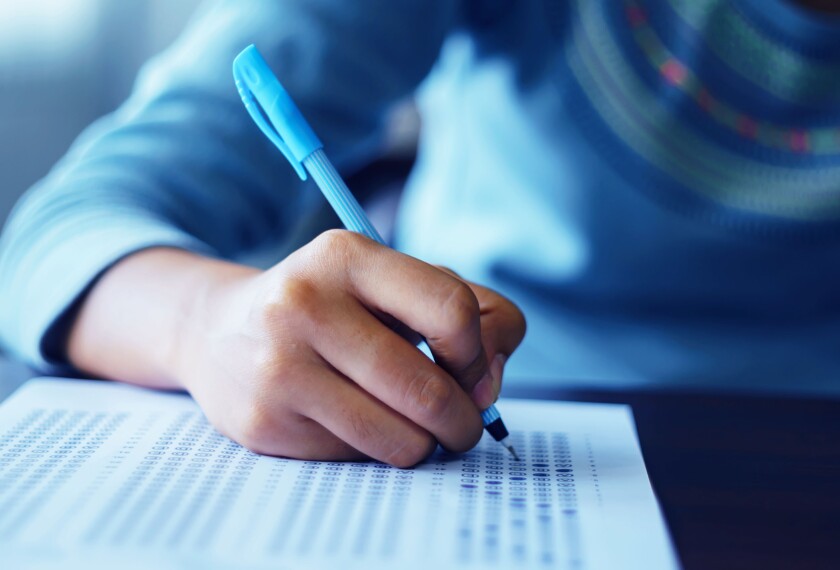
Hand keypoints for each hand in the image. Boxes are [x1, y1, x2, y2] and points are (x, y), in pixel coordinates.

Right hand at [68, 230, 525, 466]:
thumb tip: (489, 384)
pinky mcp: (263, 422)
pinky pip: (357, 457)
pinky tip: (357, 424)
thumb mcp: (392, 284)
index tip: (475, 375)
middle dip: (463, 420)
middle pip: (428, 388)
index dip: (479, 354)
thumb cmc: (331, 307)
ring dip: (426, 445)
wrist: (219, 332)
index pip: (450, 308)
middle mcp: (304, 303)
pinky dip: (376, 450)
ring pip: (399, 438)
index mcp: (346, 255)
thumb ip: (469, 312)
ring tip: (418, 430)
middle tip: (461, 426)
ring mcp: (278, 366)